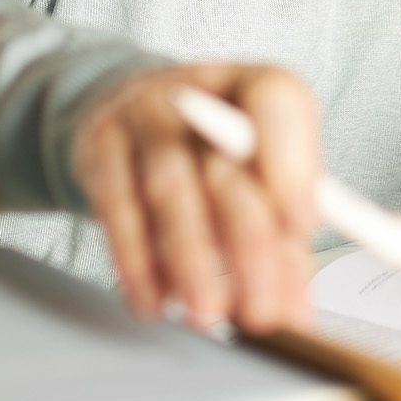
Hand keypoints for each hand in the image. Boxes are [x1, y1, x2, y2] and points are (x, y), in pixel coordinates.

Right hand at [70, 63, 320, 334]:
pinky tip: (155, 301)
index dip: (292, 165)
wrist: (136, 119)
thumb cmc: (215, 153)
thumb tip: (294, 308)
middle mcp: (197, 93)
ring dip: (191, 261)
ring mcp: (140, 115)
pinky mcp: (98, 147)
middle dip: (247, 246)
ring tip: (208, 313)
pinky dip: (137, 264)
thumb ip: (284, 238)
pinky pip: (117, 210)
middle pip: (224, 166)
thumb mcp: (260, 177)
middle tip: (259, 309)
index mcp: (254, 87)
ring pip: (168, 191)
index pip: (276, 102)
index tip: (301, 228)